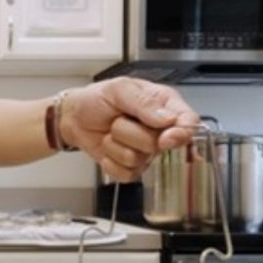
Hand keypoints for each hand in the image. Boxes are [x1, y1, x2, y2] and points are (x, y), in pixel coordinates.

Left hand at [60, 77, 198, 181]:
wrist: (74, 117)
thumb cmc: (98, 99)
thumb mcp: (119, 89)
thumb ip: (143, 102)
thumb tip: (166, 119)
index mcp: (164, 105)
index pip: (188, 122)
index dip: (181, 133)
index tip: (165, 138)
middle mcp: (159, 130)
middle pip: (158, 144)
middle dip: (130, 132)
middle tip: (118, 119)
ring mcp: (147, 151)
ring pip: (139, 159)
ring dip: (116, 144)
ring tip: (111, 131)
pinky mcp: (132, 167)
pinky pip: (128, 173)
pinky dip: (111, 161)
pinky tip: (108, 147)